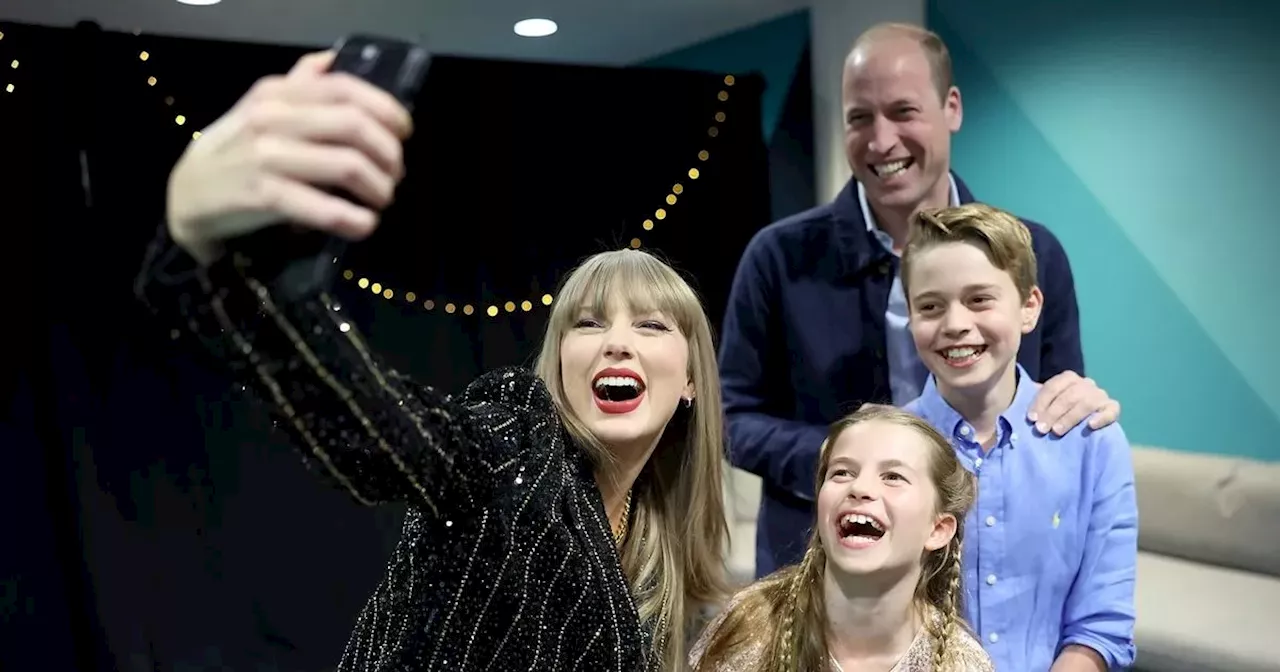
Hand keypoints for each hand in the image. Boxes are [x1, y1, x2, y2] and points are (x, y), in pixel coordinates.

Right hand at [165, 51, 413, 264]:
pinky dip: (355, 220)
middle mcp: (272, 118)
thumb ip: (298, 85)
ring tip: (381, 200)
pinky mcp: (263, 196)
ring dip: (379, 188)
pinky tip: (364, 225)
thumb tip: (331, 60)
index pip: (345, 88)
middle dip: (388, 153)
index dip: (386, 109)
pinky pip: (324, 208)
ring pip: (347, 165)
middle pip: (354, 126)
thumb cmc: (236, 152)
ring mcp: (266, 157)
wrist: (186, 195)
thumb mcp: (261, 109)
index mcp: (278, 93)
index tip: (404, 132)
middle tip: (395, 173)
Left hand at [1028, 371, 1119, 435]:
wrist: (1085, 424)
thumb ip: (1037, 402)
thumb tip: (1014, 404)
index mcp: (1068, 378)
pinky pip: (1111, 411)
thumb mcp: (1047, 405)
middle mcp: (1086, 383)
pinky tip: (1090, 426)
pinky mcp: (1112, 409)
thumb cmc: (1058, 414)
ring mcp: (1100, 395)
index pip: (1053, 387)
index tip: (1031, 419)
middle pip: (1069, 395)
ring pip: (1087, 402)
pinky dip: (1101, 417)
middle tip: (1041, 429)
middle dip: (1053, 413)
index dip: (1041, 402)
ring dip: (1070, 417)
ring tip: (1057, 431)